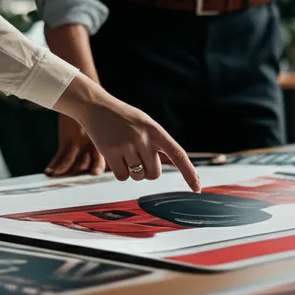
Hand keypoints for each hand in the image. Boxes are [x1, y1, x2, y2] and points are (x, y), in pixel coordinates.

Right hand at [53, 73, 200, 191]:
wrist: (97, 106)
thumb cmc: (124, 118)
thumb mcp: (146, 123)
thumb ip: (157, 142)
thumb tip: (165, 167)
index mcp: (156, 130)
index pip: (178, 154)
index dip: (189, 173)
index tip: (197, 188)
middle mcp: (143, 138)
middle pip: (154, 174)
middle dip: (148, 171)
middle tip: (138, 156)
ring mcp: (126, 145)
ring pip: (138, 176)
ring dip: (133, 171)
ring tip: (125, 152)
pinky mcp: (110, 152)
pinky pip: (122, 176)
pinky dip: (121, 172)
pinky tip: (116, 157)